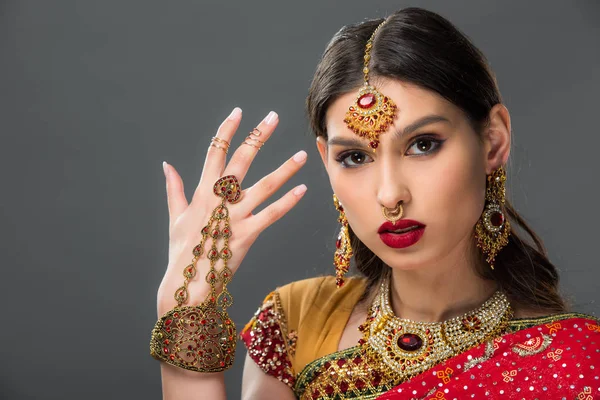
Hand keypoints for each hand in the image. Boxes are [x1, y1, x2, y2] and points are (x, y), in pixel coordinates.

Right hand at [156, 108, 307, 317]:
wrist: (186, 282)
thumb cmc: (181, 250)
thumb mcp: (175, 216)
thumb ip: (174, 188)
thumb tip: (167, 165)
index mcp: (202, 191)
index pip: (216, 151)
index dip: (227, 130)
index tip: (239, 113)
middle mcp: (219, 199)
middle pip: (242, 159)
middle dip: (258, 136)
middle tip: (273, 117)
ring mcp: (234, 216)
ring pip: (264, 186)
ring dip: (284, 169)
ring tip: (302, 155)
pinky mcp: (248, 234)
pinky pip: (272, 214)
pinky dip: (288, 202)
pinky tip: (302, 190)